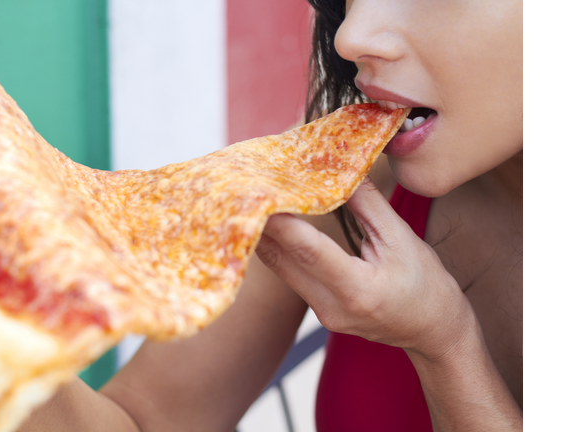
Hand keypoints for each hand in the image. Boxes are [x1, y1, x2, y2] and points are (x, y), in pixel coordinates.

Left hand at [255, 177, 474, 359]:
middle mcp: (333, 307)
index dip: (281, 223)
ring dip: (265, 234)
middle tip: (243, 190)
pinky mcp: (317, 312)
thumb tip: (340, 168)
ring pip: (281, 268)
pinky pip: (290, 275)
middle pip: (283, 261)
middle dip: (260, 224)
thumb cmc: (426, 285)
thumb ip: (368, 204)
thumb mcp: (402, 240)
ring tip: (251, 199)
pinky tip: (271, 223)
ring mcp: (322, 314)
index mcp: (359, 290)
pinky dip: (280, 247)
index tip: (260, 195)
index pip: (309, 251)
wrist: (434, 331)